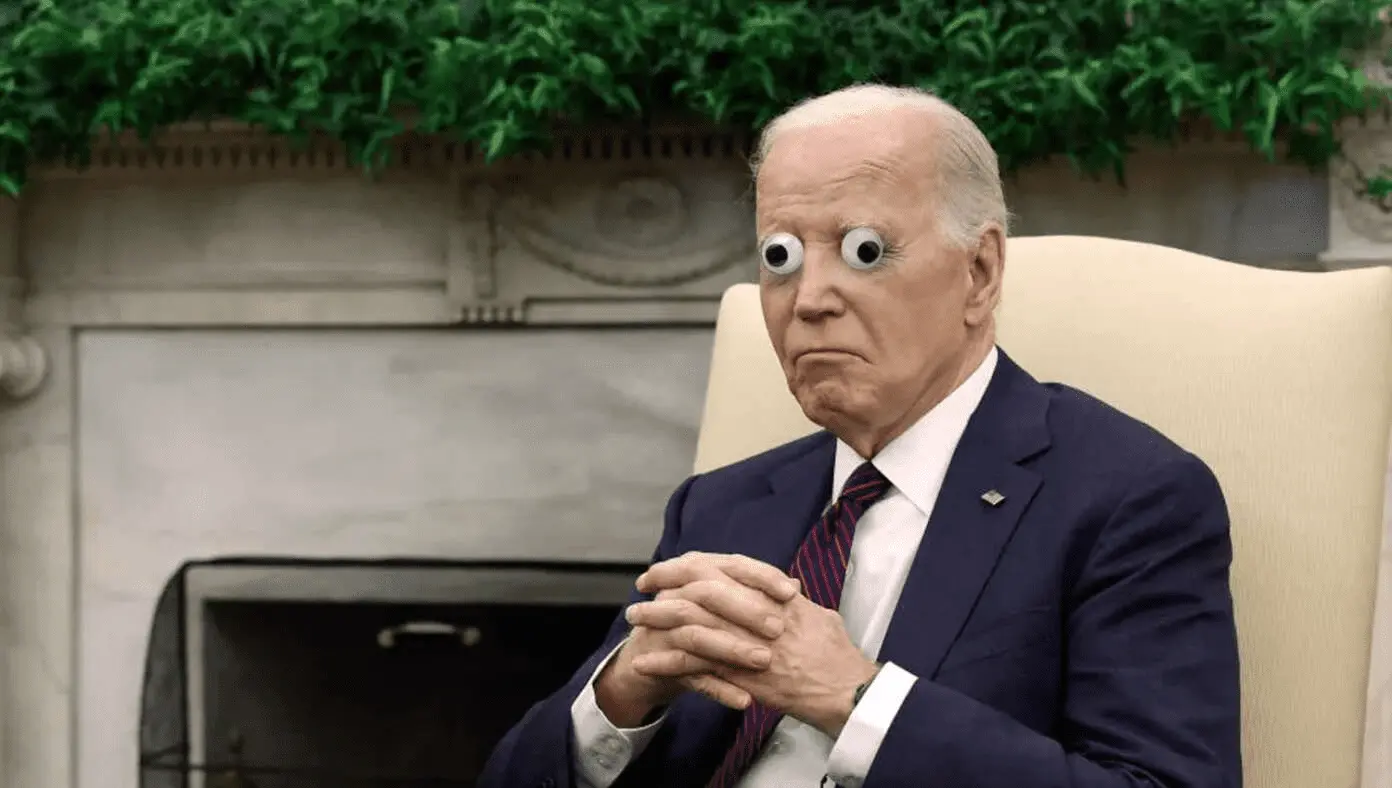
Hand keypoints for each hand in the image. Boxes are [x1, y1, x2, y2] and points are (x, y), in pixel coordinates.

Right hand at [594, 552, 800, 724]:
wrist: (646, 663)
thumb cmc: (695, 627)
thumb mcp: (723, 606)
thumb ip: (756, 595)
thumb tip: (796, 586)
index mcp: (698, 574)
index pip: (732, 565)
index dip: (762, 576)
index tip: (791, 593)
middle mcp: (677, 595)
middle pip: (710, 594)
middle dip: (747, 610)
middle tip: (778, 629)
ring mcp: (664, 629)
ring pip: (698, 635)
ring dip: (732, 649)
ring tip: (764, 662)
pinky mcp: (658, 662)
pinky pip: (689, 675)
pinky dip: (717, 688)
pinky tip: (743, 699)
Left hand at [630, 580, 878, 737]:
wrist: (848, 690)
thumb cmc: (837, 655)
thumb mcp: (816, 615)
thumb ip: (793, 601)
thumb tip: (783, 590)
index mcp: (773, 594)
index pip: (724, 567)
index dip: (691, 564)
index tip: (670, 565)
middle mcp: (757, 612)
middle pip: (699, 588)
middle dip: (665, 584)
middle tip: (642, 585)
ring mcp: (746, 643)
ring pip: (690, 623)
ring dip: (658, 620)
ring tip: (633, 619)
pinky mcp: (739, 675)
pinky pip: (695, 666)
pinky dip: (667, 663)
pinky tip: (644, 662)